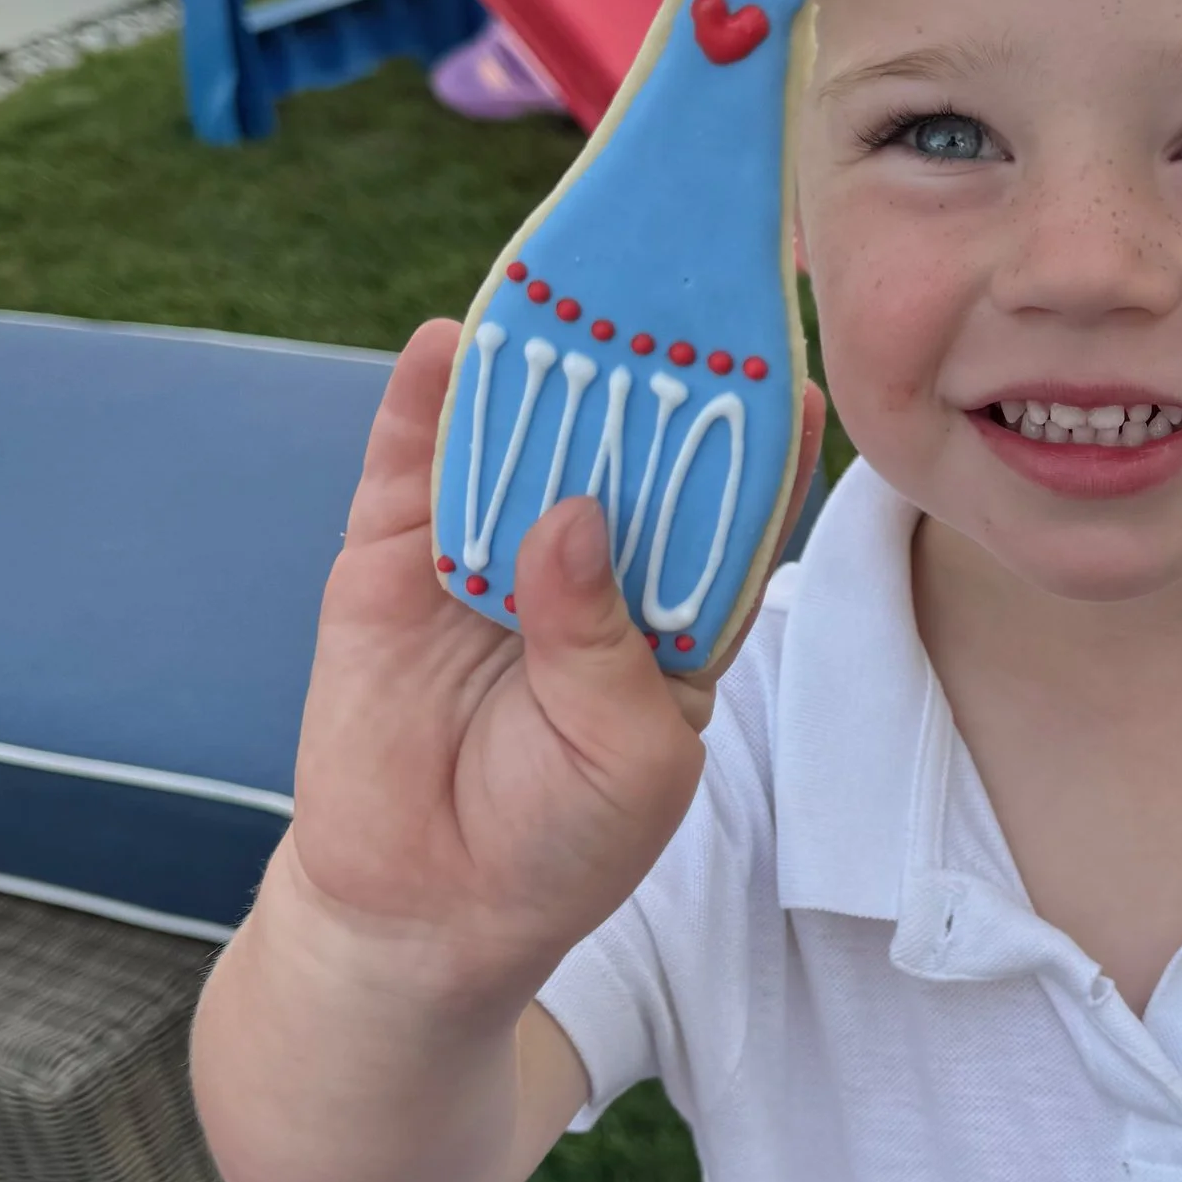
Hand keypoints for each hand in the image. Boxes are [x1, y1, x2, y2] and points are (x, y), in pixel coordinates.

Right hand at [288, 317, 823, 1002]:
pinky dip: (427, 402)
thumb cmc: (561, 844)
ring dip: (544, 359)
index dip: (754, 438)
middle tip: (671, 275)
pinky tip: (451, 340)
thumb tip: (570, 515)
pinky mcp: (397, 557)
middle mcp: (593, 563)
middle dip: (648, 367)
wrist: (424, 908)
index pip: (729, 507)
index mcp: (678, 612)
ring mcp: (492, 549)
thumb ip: (607, 639)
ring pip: (524, 435)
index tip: (784, 358)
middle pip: (627, 446)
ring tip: (570, 272)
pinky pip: (415, 465)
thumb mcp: (626, 756)